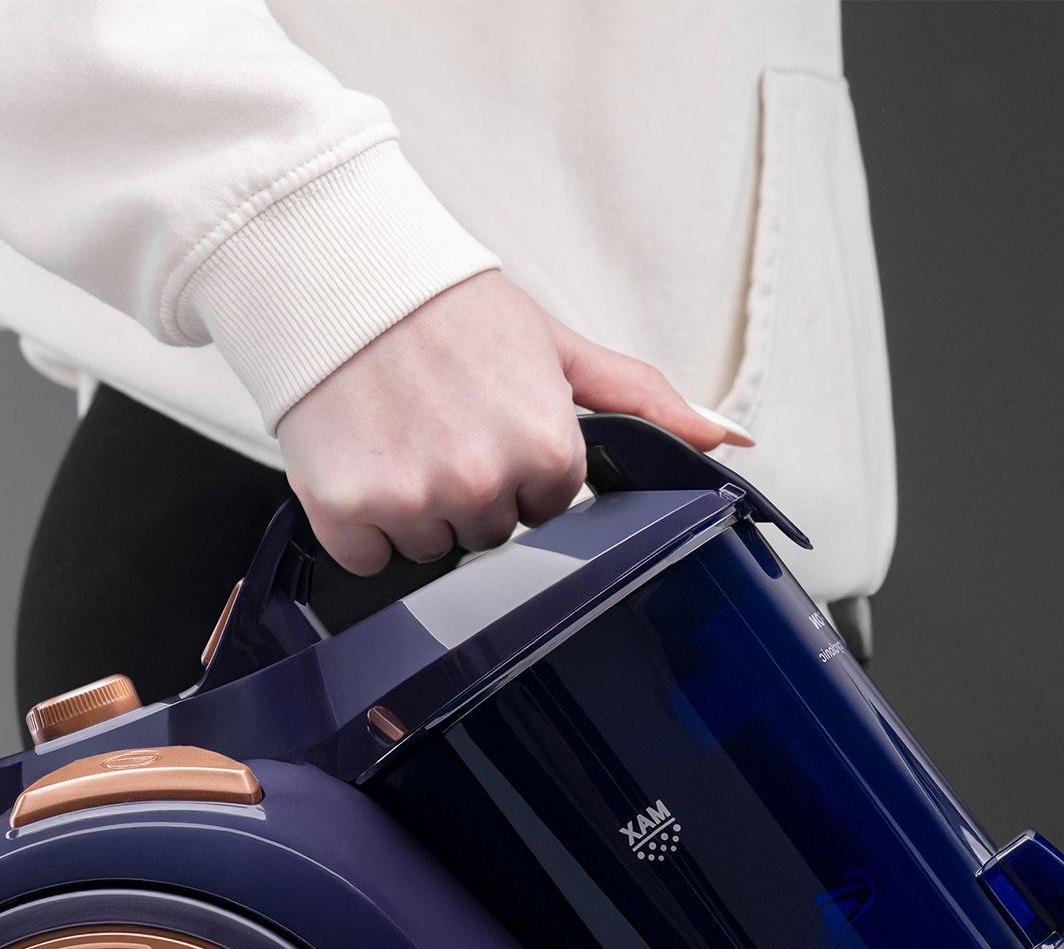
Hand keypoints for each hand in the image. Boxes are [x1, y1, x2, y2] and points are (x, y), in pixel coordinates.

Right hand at [275, 270, 752, 575]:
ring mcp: (412, 502)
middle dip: (468, 489)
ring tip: (398, 432)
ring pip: (430, 548)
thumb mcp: (556, 347)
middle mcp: (481, 482)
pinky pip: (370, 558)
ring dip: (413, 507)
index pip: (546, 507)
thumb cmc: (447, 308)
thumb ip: (640, 398)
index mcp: (543, 447)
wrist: (339, 276)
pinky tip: (360, 458)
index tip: (488, 421)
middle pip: (487, 534)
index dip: (517, 468)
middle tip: (439, 422)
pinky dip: (359, 522)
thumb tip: (723, 437)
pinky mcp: (347, 514)